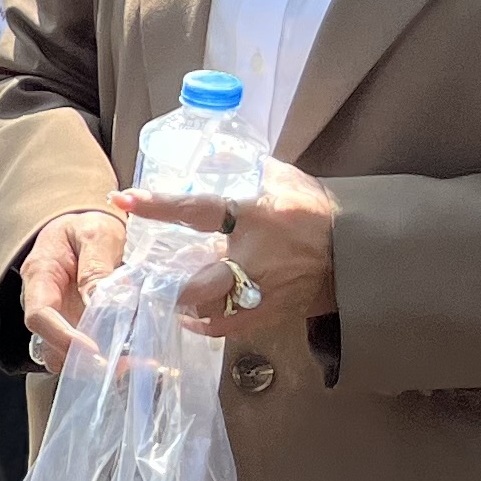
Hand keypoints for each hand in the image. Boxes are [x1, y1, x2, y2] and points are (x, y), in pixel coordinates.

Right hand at [18, 207, 127, 369]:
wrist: (86, 228)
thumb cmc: (88, 226)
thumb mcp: (96, 234)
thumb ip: (97, 267)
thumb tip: (103, 304)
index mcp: (40, 276)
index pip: (39, 316)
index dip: (62, 337)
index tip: (94, 349)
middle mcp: (45, 304)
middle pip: (50, 345)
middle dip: (83, 361)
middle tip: (123, 365)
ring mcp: (60, 319)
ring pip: (67, 356)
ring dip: (97, 365)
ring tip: (135, 364)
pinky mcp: (78, 328)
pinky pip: (86, 352)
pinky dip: (109, 360)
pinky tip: (136, 360)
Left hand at [119, 160, 339, 340]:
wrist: (357, 252)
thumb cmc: (317, 212)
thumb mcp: (284, 181)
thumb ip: (248, 170)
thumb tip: (212, 154)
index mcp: (256, 217)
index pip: (197, 209)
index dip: (158, 205)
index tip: (123, 199)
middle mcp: (257, 260)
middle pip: (198, 285)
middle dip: (170, 288)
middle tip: (145, 280)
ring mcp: (265, 293)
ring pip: (212, 314)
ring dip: (188, 309)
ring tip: (170, 300)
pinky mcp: (272, 314)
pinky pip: (231, 327)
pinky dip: (210, 324)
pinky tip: (197, 316)